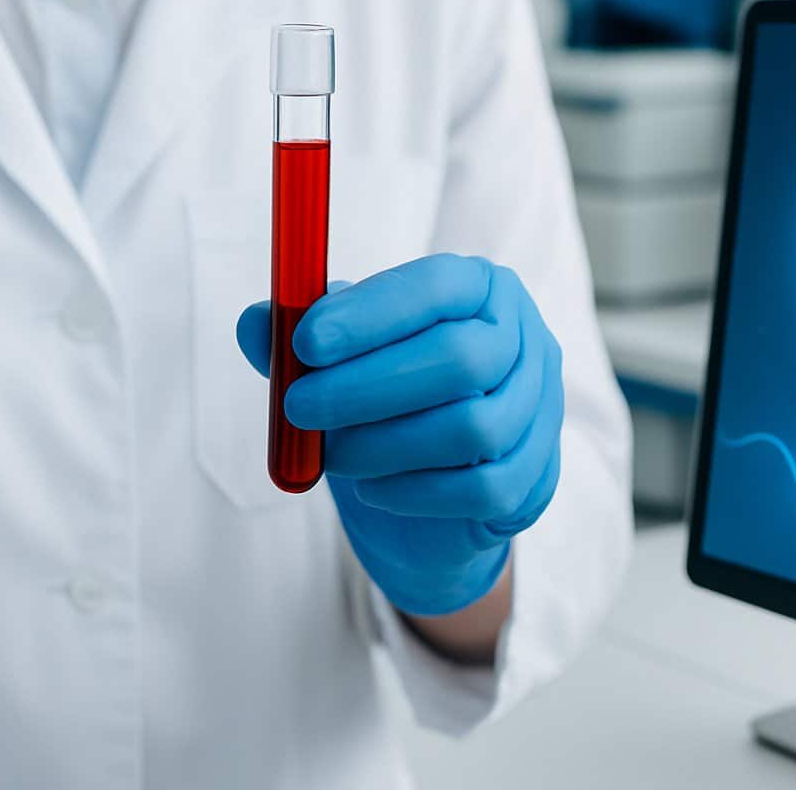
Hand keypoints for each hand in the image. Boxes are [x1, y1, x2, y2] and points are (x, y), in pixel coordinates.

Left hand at [236, 254, 562, 616]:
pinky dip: (416, 491)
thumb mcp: (339, 366)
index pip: (438, 287)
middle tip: (298, 407)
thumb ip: (298, 342)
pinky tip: (375, 489)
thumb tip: (254, 323)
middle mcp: (526, 340)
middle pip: (460, 358)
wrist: (431, 508)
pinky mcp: (538, 477)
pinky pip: (482, 488)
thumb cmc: (388, 411)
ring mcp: (542, 411)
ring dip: (386, 444)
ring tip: (334, 456)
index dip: (371, 313)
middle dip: (368, 385)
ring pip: (472, 427)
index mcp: (482, 291)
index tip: (304, 342)